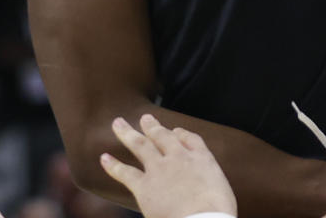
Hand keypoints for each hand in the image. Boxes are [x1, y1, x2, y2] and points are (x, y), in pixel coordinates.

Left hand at [100, 114, 237, 217]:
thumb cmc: (217, 211)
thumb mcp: (221, 188)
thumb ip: (209, 179)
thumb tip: (199, 183)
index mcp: (202, 158)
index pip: (191, 139)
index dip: (181, 133)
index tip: (175, 131)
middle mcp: (179, 157)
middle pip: (163, 136)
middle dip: (152, 126)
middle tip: (144, 117)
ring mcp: (160, 170)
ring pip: (141, 145)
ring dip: (128, 133)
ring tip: (118, 123)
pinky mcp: (145, 187)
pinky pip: (125, 173)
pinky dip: (113, 165)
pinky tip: (104, 158)